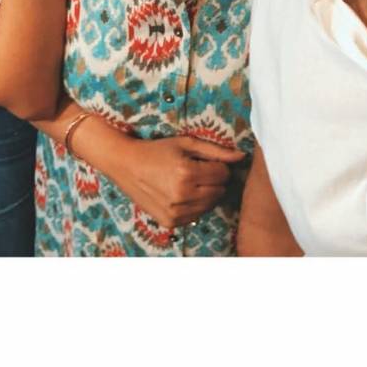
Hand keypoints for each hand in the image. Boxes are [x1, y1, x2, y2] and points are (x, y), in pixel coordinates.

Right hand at [102, 134, 245, 228]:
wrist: (126, 165)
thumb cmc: (157, 150)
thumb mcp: (186, 144)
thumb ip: (215, 151)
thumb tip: (241, 156)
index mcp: (186, 173)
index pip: (223, 174)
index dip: (219, 166)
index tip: (206, 162)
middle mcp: (182, 195)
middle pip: (219, 191)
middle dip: (215, 180)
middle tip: (199, 171)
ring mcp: (175, 212)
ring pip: (210, 205)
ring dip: (206, 193)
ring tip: (191, 181)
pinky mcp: (170, 222)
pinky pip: (196, 216)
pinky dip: (195, 205)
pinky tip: (182, 193)